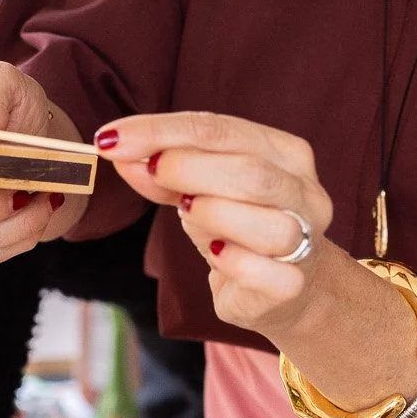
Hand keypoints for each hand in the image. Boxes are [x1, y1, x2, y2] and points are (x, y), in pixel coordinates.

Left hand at [95, 110, 333, 336]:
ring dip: (215, 214)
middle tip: (147, 170)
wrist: (285, 288)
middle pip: (251, 172)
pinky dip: (232, 262)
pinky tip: (216, 254)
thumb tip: (118, 151)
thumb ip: (163, 170)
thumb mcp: (199, 189)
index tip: (110, 139)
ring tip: (187, 211)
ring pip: (270, 224)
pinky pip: (265, 272)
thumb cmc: (238, 227)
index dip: (161, 131)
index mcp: (286, 154)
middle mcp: (306, 193)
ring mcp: (306, 240)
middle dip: (189, 167)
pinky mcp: (293, 285)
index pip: (221, 129)